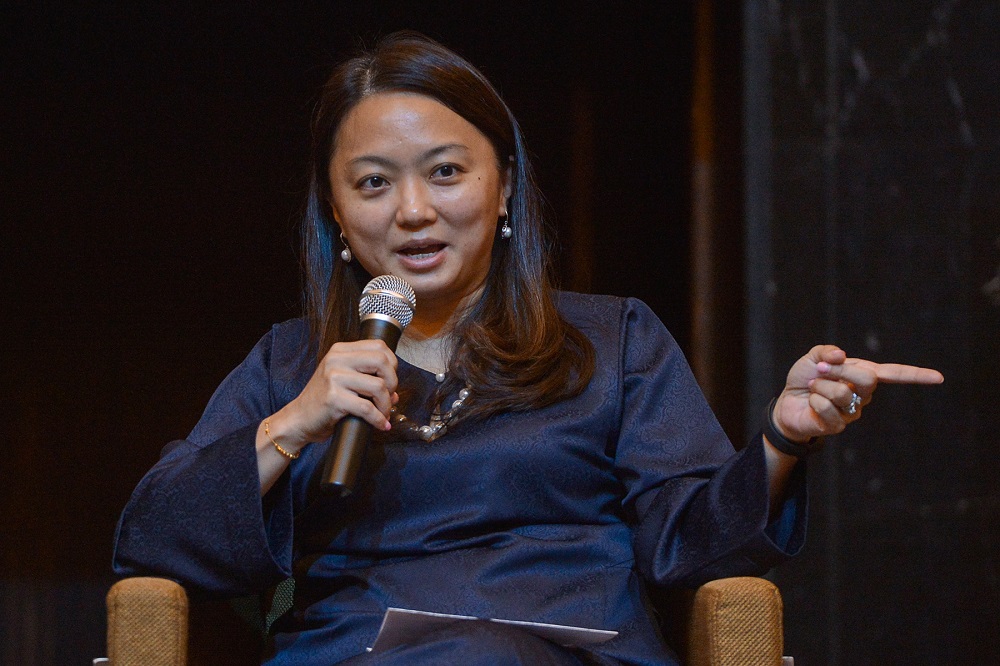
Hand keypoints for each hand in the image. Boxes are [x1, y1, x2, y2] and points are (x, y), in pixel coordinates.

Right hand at [266, 339, 398, 450]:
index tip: (390, 381)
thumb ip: (368, 381)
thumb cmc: (323, 401)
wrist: (298, 419)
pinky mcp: (333, 398)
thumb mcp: (344, 382)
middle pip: (382, 361)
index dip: (392, 364)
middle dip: (392, 382)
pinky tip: (380, 425)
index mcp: (340, 351)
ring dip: (386, 404)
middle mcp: (336, 360)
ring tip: (383, 414)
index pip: (379, 346)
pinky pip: (367, 408)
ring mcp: (333, 378)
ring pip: (378, 386)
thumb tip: (395, 394)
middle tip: (388, 397)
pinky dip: (378, 419)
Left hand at [771, 345, 943, 442]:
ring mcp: (853, 412)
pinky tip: (811, 402)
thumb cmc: (805, 378)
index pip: (894, 374)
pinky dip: (814, 400)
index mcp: (863, 374)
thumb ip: (827, 352)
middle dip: (839, 370)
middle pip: (867, 378)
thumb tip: (841, 355)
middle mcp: (863, 395)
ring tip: (813, 387)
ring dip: (820, 385)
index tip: (939, 378)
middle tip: (820, 370)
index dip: (916, 376)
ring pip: (843, 393)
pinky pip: (827, 409)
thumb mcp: (813, 358)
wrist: (787, 403)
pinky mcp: (838, 426)